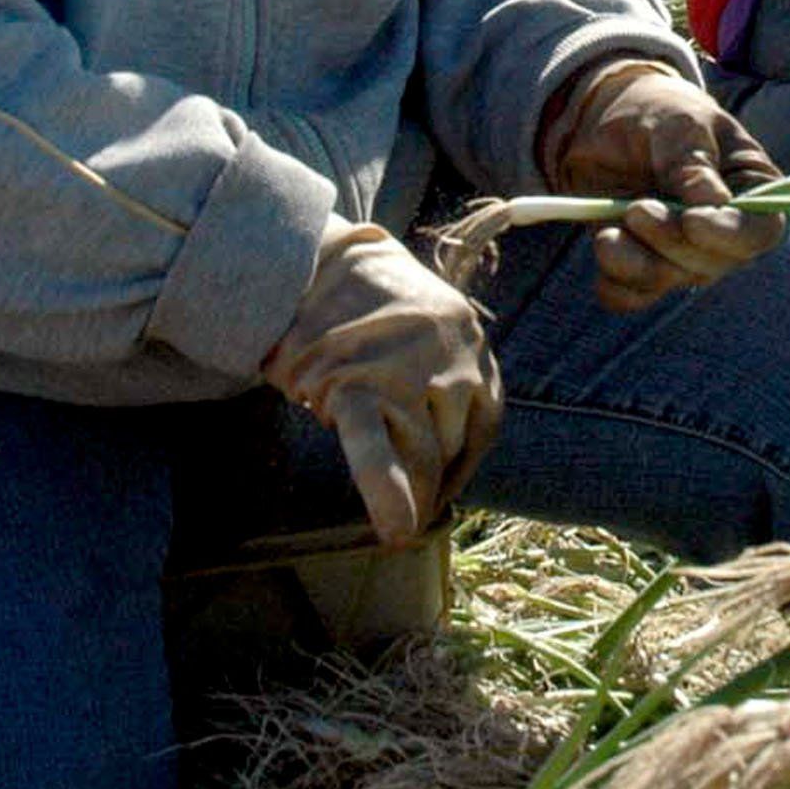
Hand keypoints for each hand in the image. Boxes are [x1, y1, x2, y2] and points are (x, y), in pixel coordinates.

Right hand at [260, 224, 499, 546]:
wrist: (304, 259)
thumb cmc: (359, 303)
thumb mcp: (422, 322)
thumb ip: (441, 369)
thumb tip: (443, 449)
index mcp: (468, 335)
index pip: (485, 416)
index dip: (465, 458)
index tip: (446, 484)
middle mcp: (448, 353)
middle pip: (452, 438)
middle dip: (433, 476)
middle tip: (410, 503)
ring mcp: (402, 369)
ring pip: (419, 450)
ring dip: (409, 488)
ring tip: (394, 514)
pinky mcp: (354, 385)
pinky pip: (374, 448)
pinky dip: (384, 491)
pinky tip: (392, 529)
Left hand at [543, 59, 785, 311]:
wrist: (605, 122)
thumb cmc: (658, 113)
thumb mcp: (678, 124)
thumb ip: (693, 163)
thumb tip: (716, 204)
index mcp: (751, 189)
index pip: (760, 230)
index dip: (730, 235)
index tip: (692, 221)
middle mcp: (723, 231)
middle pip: (711, 263)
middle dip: (670, 242)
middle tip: (637, 209)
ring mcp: (683, 252)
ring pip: (668, 280)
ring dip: (636, 262)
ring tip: (608, 231)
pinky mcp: (642, 265)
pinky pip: (631, 295)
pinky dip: (613, 281)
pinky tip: (604, 245)